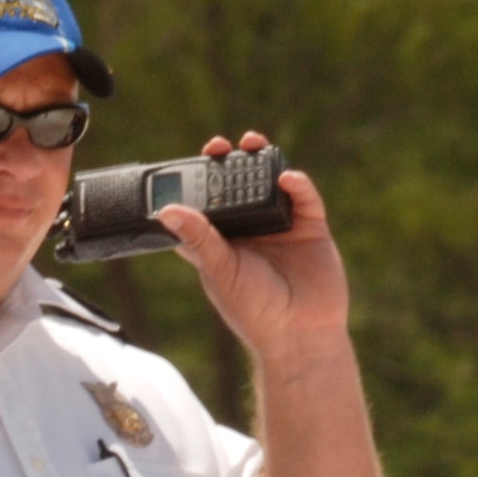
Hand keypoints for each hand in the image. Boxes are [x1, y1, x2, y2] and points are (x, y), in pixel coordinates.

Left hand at [155, 132, 349, 356]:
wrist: (299, 333)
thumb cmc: (253, 309)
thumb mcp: (219, 269)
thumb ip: (198, 238)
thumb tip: (166, 211)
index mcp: (222, 242)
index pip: (205, 206)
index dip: (196, 183)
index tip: (186, 163)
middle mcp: (250, 231)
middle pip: (238, 188)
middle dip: (229, 164)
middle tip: (218, 145)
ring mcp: (281, 227)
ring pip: (271, 185)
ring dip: (262, 162)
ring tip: (250, 143)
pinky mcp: (311, 228)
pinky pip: (304, 198)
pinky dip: (296, 185)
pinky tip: (286, 178)